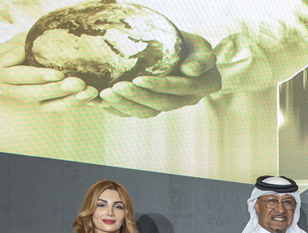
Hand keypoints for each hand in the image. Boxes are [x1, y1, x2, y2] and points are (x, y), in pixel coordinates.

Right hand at [0, 32, 98, 110]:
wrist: (36, 46)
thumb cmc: (25, 40)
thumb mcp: (19, 38)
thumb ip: (15, 48)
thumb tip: (6, 61)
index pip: (16, 77)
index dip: (36, 76)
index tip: (58, 74)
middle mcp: (8, 88)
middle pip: (30, 94)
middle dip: (55, 90)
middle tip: (77, 84)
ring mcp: (26, 97)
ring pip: (45, 104)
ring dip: (68, 100)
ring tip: (87, 91)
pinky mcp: (43, 102)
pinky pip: (58, 107)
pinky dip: (75, 103)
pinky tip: (91, 97)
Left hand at [98, 31, 221, 117]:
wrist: (181, 50)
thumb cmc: (191, 45)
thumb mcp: (201, 46)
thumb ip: (202, 58)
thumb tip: (190, 71)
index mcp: (205, 85)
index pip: (181, 89)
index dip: (160, 86)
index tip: (139, 79)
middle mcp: (188, 99)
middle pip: (163, 104)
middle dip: (138, 97)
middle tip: (116, 88)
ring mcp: (170, 104)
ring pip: (149, 112)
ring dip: (126, 105)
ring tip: (105, 94)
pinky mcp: (155, 106)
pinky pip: (137, 112)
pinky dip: (119, 110)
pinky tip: (102, 103)